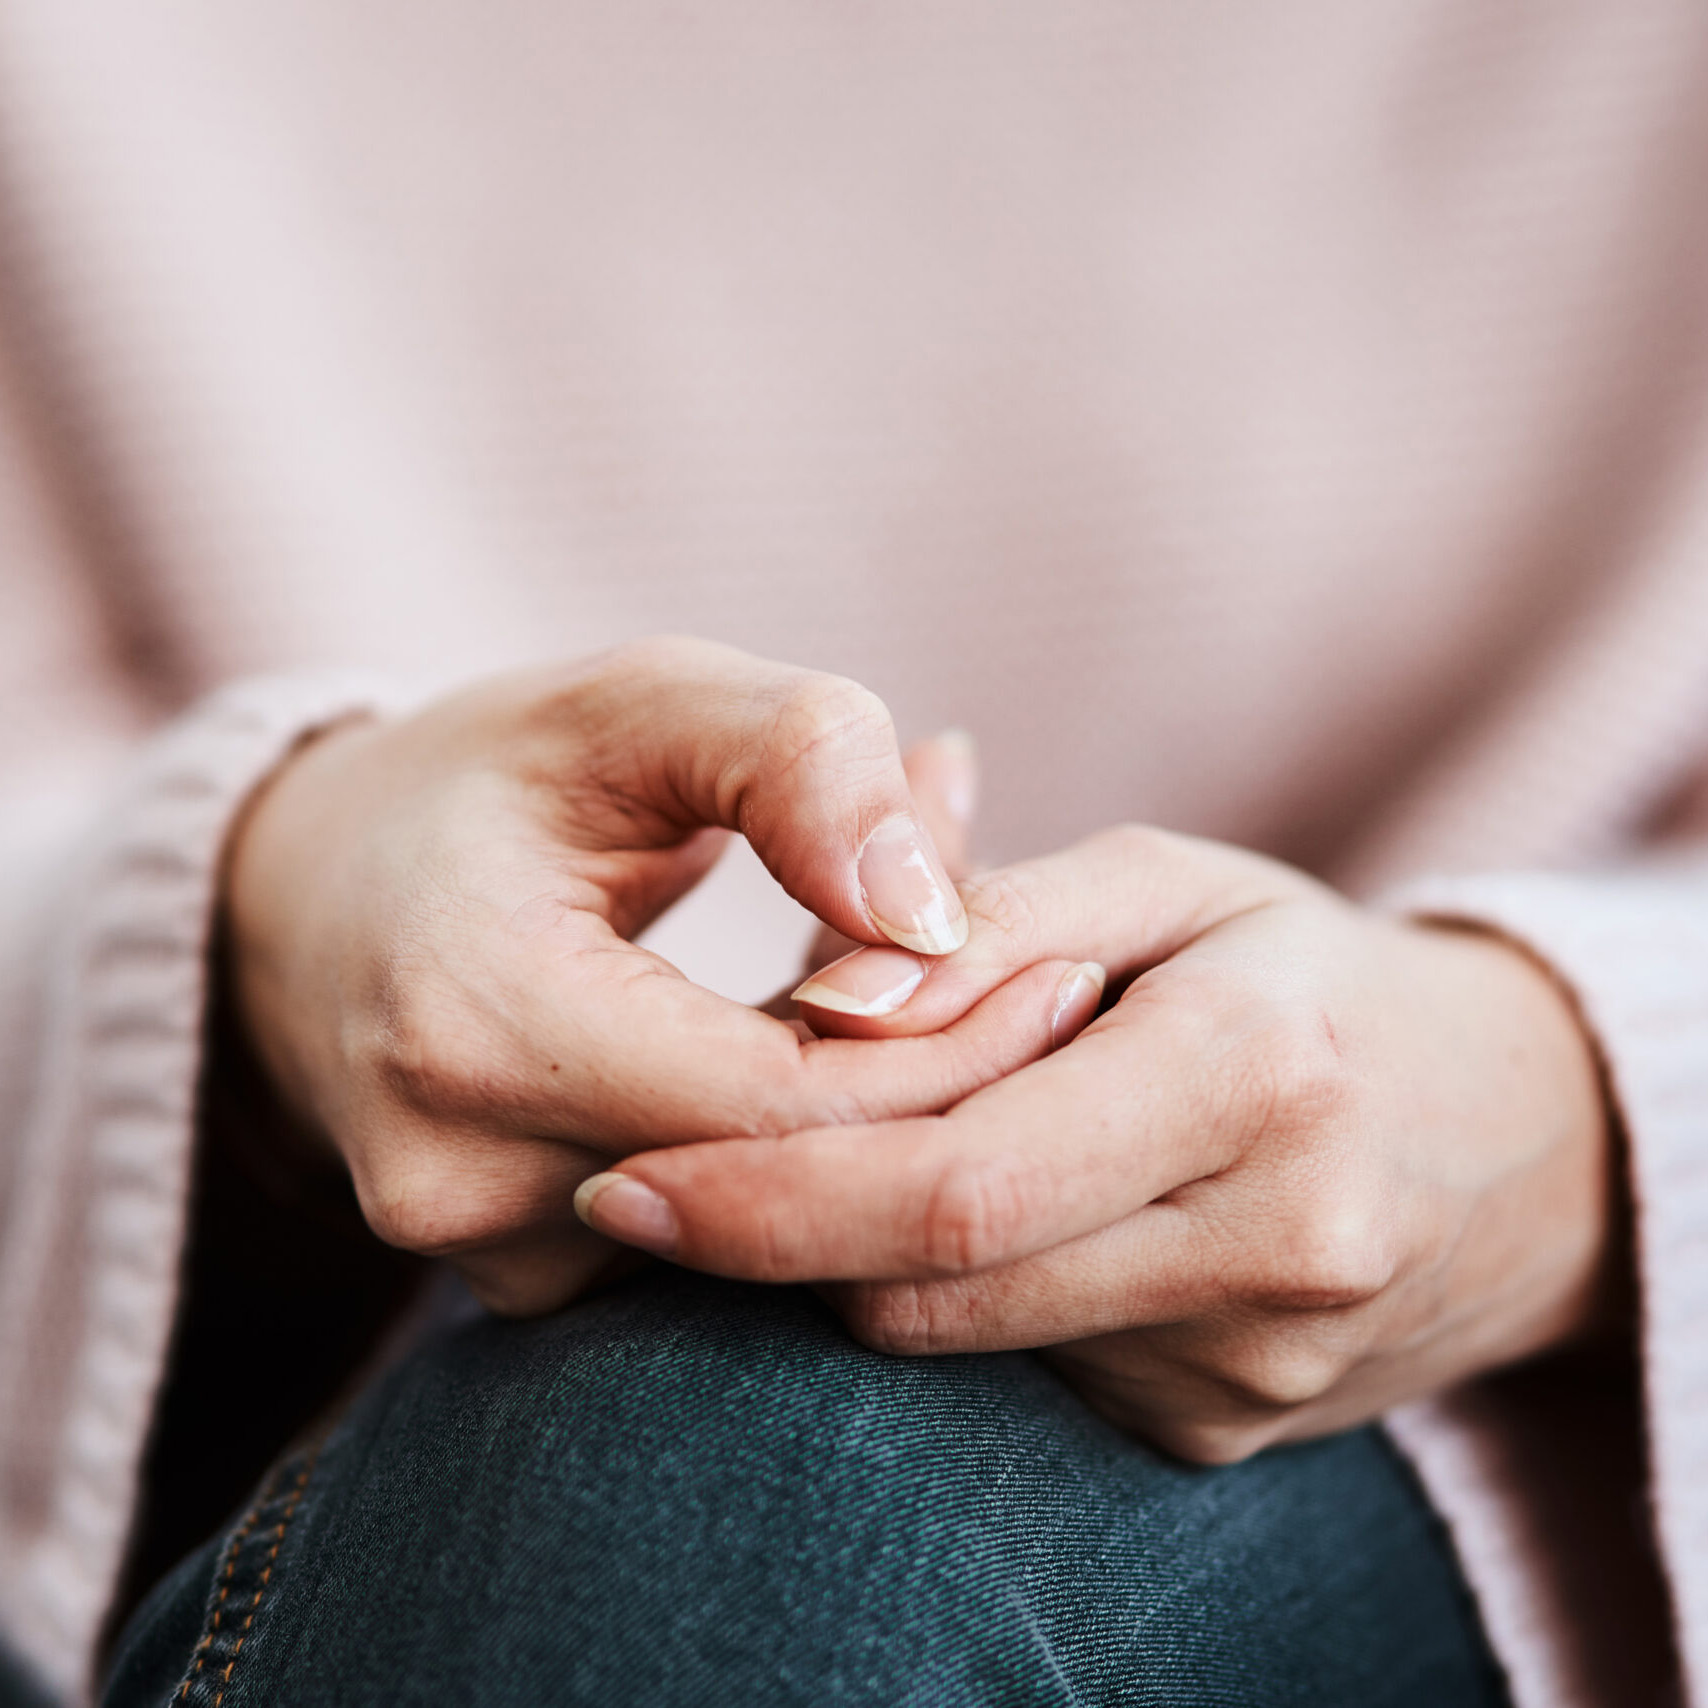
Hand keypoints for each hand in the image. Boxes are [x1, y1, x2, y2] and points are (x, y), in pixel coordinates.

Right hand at [224, 638, 1080, 1314]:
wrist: (309, 902)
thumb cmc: (488, 780)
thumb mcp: (638, 703)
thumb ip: (799, 765)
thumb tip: (939, 918)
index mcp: (478, 1023)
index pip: (790, 1104)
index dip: (953, 1047)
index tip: (1063, 971)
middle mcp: (464, 1181)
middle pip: (793, 1189)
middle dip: (939, 1094)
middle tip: (1050, 990)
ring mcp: (480, 1258)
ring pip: (766, 1232)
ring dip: (871, 1124)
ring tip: (935, 1000)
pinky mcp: (515, 1285)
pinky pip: (712, 1244)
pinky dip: (793, 1157)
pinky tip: (829, 1060)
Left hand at [575, 824, 1616, 1460]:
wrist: (1502, 1134)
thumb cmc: (1302, 971)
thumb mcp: (1168, 884)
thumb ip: (993, 924)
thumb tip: (819, 1007)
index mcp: (1257, 1074)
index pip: (955, 1188)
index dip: (765, 1200)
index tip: (623, 1190)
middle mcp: (1271, 1246)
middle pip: (934, 1291)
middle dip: (778, 1239)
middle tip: (663, 1182)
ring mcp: (1252, 1367)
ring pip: (963, 1339)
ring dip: (872, 1254)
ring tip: (894, 1145)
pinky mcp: (1224, 1429)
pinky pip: (1024, 1372)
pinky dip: (967, 1294)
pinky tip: (1009, 1211)